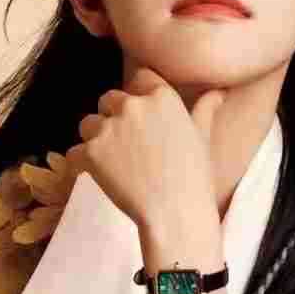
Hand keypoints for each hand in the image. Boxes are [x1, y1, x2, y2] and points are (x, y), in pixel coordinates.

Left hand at [64, 67, 225, 230]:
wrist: (176, 214)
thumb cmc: (194, 178)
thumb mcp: (202, 137)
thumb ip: (204, 109)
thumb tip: (218, 92)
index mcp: (161, 96)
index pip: (139, 79)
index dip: (138, 98)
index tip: (143, 121)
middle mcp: (133, 105)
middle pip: (109, 100)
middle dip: (114, 118)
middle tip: (128, 148)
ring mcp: (109, 128)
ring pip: (88, 124)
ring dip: (96, 140)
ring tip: (115, 164)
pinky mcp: (91, 153)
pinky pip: (75, 152)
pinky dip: (82, 165)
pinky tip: (102, 179)